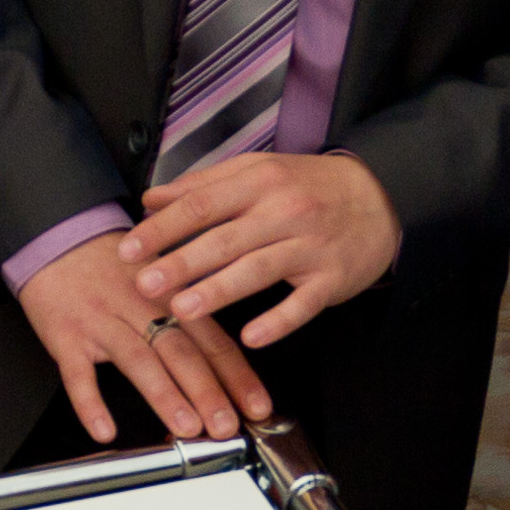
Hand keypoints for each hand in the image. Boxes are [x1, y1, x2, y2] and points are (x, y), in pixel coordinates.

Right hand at [20, 235, 268, 444]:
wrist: (55, 236)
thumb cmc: (110, 264)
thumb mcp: (160, 276)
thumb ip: (191, 313)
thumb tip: (224, 362)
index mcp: (170, 296)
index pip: (213, 340)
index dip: (238, 376)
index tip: (258, 407)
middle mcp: (140, 308)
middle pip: (181, 351)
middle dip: (208, 392)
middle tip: (227, 425)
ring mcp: (102, 322)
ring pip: (139, 360)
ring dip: (165, 396)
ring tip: (186, 427)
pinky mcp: (66, 336)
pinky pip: (78, 374)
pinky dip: (90, 403)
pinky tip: (105, 429)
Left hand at [127, 151, 399, 348]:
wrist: (382, 197)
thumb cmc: (310, 186)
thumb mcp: (259, 171)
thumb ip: (203, 185)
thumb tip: (151, 198)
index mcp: (259, 183)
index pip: (201, 205)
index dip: (163, 228)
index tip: (128, 249)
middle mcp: (284, 211)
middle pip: (224, 239)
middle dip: (180, 262)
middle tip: (143, 285)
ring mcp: (310, 246)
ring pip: (258, 270)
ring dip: (218, 290)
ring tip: (181, 309)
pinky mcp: (332, 278)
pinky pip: (303, 303)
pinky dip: (278, 321)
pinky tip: (251, 337)